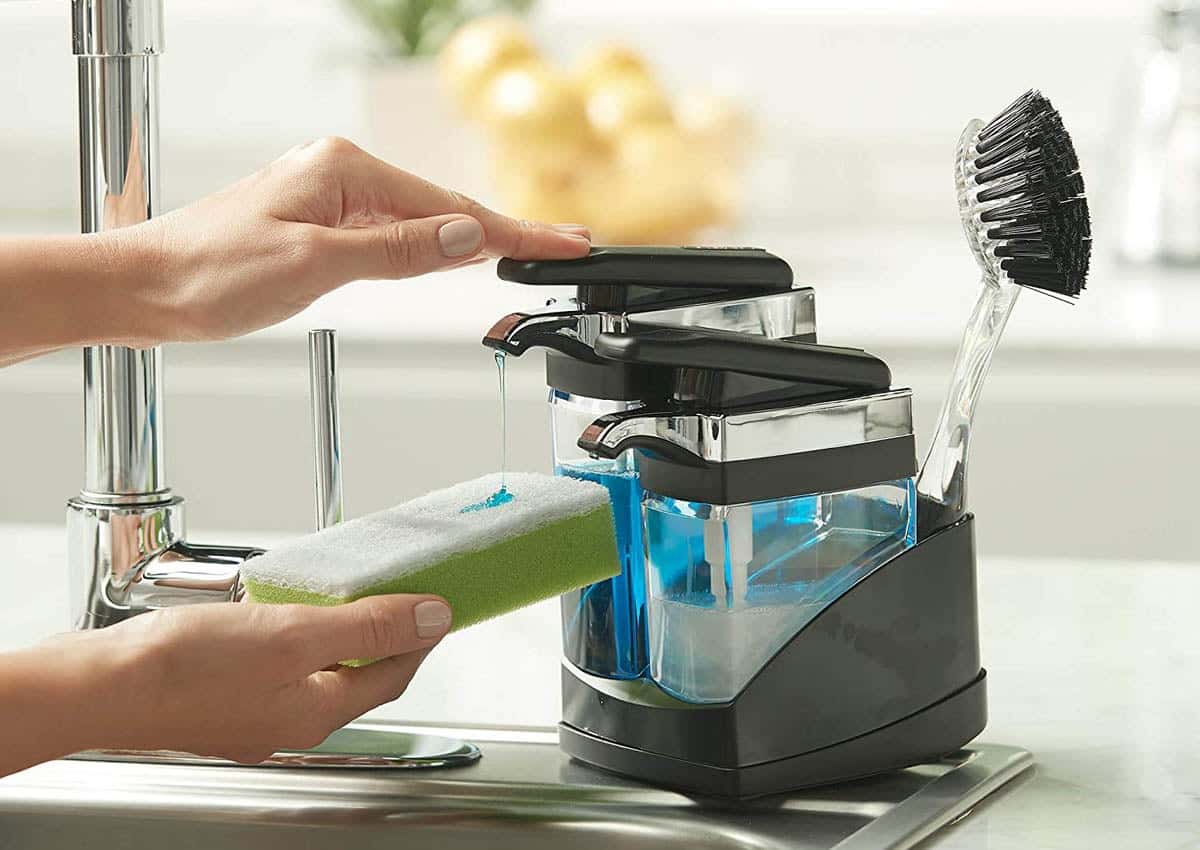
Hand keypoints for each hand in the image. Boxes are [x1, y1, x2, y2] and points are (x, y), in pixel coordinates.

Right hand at [0, 595, 451, 771]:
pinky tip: (284, 612)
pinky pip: (279, 666)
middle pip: (360, 675)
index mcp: (318, 710)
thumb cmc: (183, 670)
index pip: (394, 673)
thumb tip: (432, 618)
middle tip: (401, 596)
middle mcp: (291, 719)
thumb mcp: (294, 636)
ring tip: (350, 596)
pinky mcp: (223, 696)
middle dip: (386, 636)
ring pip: (319, 669)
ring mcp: (255, 711)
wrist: (96, 688)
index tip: (439, 605)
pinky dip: (297, 637)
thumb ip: (368, 628)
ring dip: (342, 634)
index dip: (421, 637)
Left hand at [102, 136, 591, 344]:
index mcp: (344, 170)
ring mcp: (329, 198)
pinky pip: (391, 233)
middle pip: (443, 208)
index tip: (565, 241)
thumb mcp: (315, 263)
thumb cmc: (209, 273)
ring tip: (528, 251)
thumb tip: (467, 237)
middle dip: (506, 233)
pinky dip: (429, 247)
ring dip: (471, 241)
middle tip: (565, 247)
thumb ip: (398, 250)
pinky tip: (451, 254)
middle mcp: (340, 173)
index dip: (515, 231)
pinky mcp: (318, 223)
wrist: (144, 288)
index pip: (450, 207)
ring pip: (419, 222)